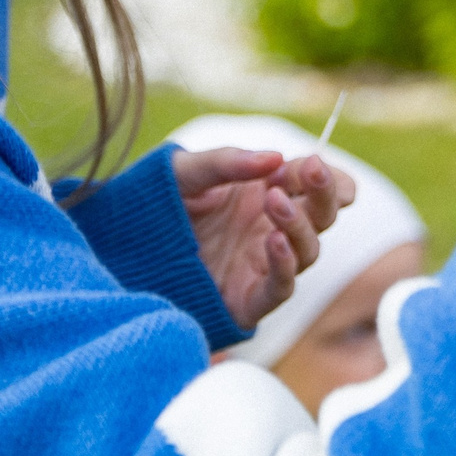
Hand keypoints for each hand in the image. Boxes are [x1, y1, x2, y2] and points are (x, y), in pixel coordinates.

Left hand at [174, 146, 354, 331]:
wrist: (130, 247)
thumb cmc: (162, 202)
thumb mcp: (188, 171)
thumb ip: (228, 162)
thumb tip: (275, 157)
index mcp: (269, 192)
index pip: (317, 186)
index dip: (326, 176)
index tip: (314, 163)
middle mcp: (274, 228)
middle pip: (323, 216)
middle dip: (324, 193)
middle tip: (312, 171)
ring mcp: (265, 263)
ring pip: (308, 250)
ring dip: (299, 224)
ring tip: (273, 201)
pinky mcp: (250, 298)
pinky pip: (281, 287)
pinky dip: (284, 265)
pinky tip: (274, 241)